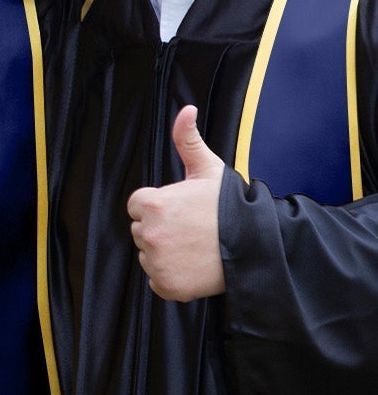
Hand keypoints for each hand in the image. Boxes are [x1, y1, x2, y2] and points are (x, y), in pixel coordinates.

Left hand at [125, 105, 226, 300]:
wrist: (257, 246)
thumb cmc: (230, 206)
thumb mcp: (208, 169)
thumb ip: (187, 139)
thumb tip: (186, 109)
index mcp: (152, 203)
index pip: (139, 206)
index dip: (161, 206)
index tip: (184, 210)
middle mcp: (149, 233)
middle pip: (141, 230)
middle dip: (162, 229)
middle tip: (193, 229)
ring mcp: (157, 261)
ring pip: (149, 254)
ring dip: (165, 252)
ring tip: (195, 247)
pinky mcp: (166, 285)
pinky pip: (157, 279)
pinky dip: (171, 276)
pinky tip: (194, 266)